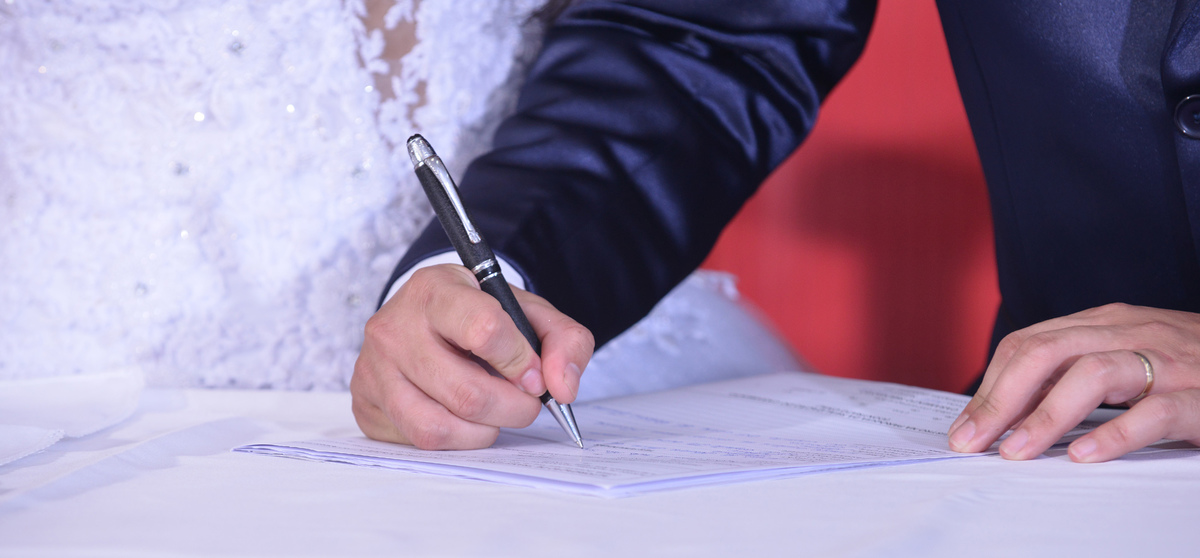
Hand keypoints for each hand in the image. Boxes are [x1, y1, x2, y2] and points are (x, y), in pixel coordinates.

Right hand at [351, 264, 593, 449]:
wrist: (428, 318)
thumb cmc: (480, 316)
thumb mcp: (528, 312)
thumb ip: (564, 340)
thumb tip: (562, 388)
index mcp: (436, 290)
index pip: (484, 330)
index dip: (521, 361)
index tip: (534, 374)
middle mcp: (394, 327)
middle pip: (466, 393)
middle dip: (512, 408)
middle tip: (525, 402)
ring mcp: (374, 369)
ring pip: (437, 427)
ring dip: (483, 431)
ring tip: (495, 413)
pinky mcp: (366, 405)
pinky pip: (418, 442)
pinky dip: (455, 440)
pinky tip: (462, 417)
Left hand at [947, 303, 1199, 461]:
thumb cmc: (1192, 368)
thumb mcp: (1128, 359)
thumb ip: (1075, 374)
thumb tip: (1007, 413)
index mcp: (1107, 324)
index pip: (1029, 344)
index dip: (991, 386)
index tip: (964, 427)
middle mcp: (1133, 334)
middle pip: (1048, 352)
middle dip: (1001, 399)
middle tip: (971, 441)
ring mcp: (1171, 362)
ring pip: (1095, 373)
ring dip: (1046, 415)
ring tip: (1016, 451)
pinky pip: (1158, 411)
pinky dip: (1119, 433)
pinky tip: (1085, 456)